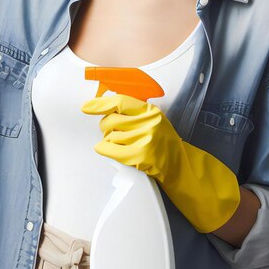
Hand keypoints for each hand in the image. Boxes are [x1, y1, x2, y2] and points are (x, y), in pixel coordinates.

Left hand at [81, 94, 240, 232]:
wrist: (181, 166)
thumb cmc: (163, 142)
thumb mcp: (152, 120)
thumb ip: (132, 112)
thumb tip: (101, 104)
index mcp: (150, 111)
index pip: (120, 102)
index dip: (100, 104)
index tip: (87, 107)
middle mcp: (149, 123)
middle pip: (110, 121)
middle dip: (106, 128)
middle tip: (113, 132)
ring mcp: (146, 140)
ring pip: (109, 136)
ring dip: (109, 141)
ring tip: (122, 144)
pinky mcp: (141, 156)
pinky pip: (111, 150)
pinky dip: (104, 150)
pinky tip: (106, 150)